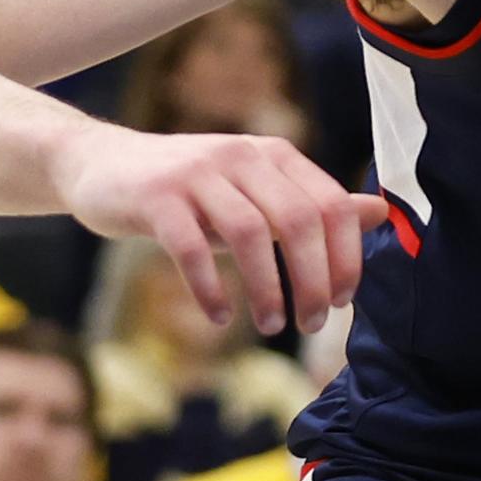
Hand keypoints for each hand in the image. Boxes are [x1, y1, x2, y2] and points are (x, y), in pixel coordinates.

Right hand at [46, 124, 388, 336]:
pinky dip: (209, 287)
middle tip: (311, 323)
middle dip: (312, 279)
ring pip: (250, 234)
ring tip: (270, 326)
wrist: (100, 165)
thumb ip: (313, 204)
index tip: (342, 301)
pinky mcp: (156, 197)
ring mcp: (197, 173)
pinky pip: (191, 247)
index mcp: (275, 155)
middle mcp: (241, 156)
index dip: (344, 256)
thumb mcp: (255, 192)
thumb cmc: (191, 190)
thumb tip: (380, 213)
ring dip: (266, 289)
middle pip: (297, 220)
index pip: (330, 204)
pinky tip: (218, 317)